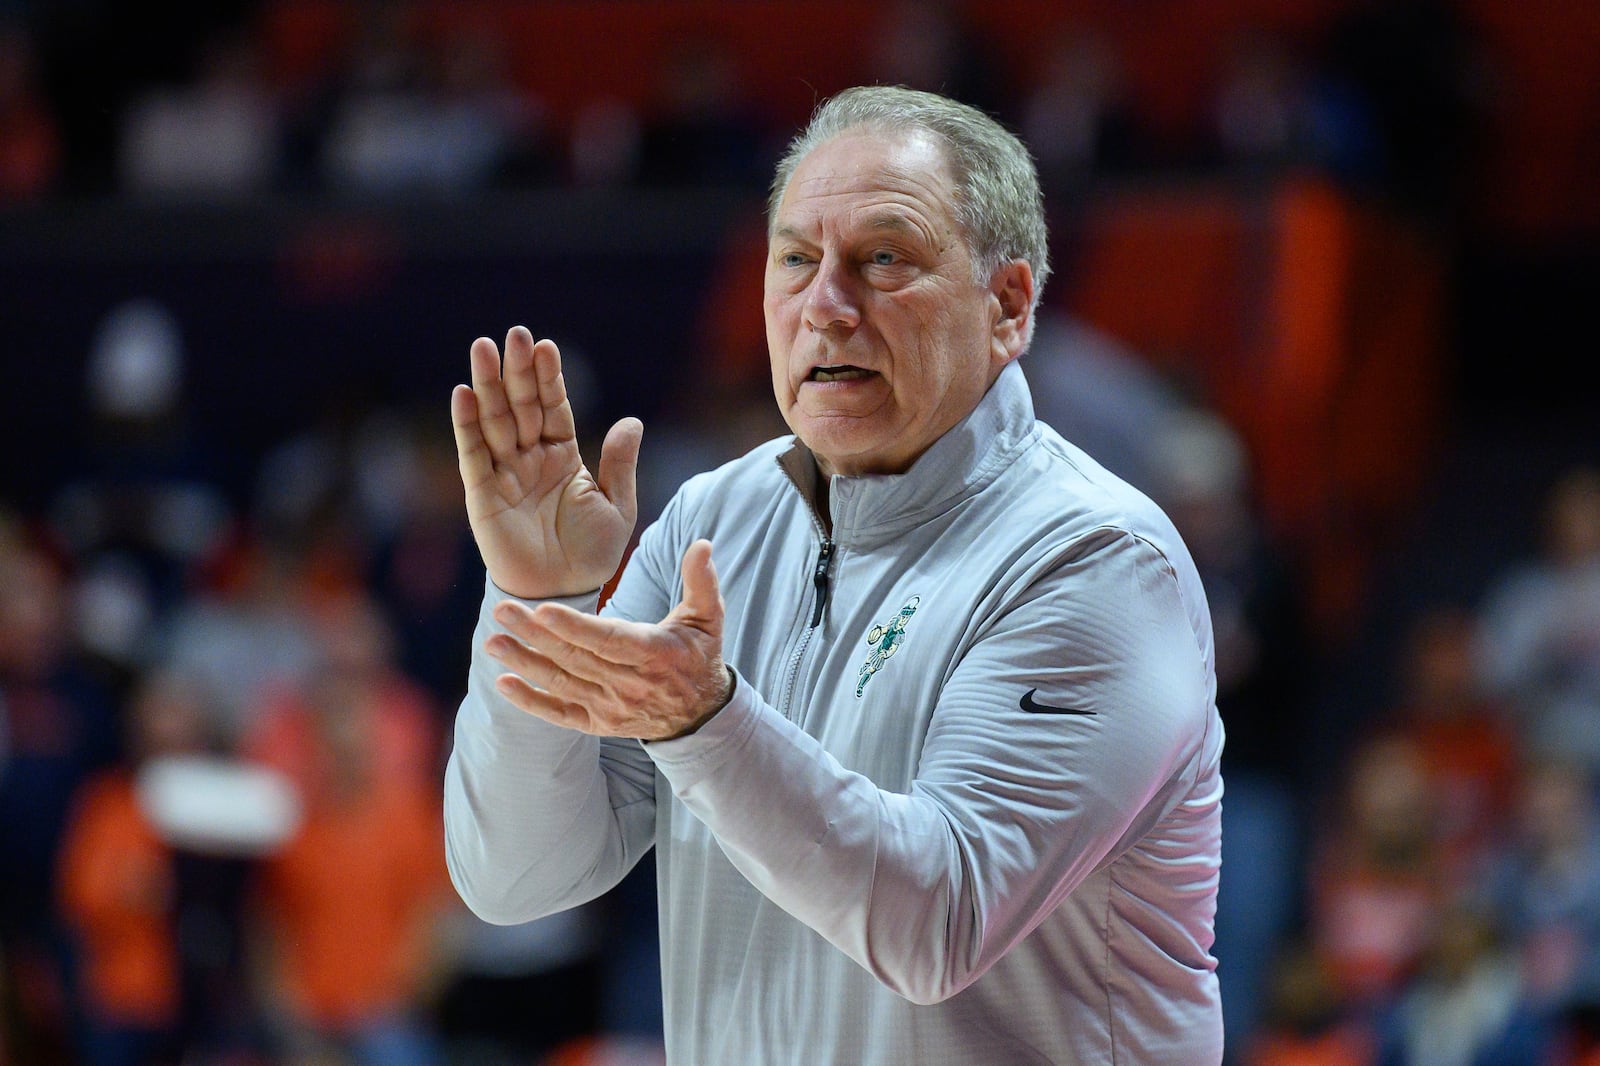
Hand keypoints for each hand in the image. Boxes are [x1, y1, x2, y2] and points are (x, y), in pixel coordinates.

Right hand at [451, 327, 641, 598]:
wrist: (563, 595)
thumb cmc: (591, 554)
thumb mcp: (616, 506)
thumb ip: (618, 465)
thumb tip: (631, 421)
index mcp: (563, 456)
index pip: (554, 407)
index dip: (549, 378)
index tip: (546, 346)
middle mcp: (530, 458)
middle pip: (520, 405)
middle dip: (516, 371)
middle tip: (513, 334)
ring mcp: (505, 474)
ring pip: (494, 421)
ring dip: (487, 385)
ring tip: (483, 348)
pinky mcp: (482, 495)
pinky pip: (473, 455)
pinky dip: (466, 425)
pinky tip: (462, 394)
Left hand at [484, 540, 732, 739]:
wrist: (701, 715)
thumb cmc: (698, 655)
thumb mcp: (709, 617)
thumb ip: (702, 581)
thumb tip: (702, 544)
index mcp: (653, 653)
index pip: (607, 640)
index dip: (574, 627)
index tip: (543, 610)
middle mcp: (629, 684)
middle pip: (575, 658)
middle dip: (535, 635)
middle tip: (502, 610)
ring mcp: (611, 707)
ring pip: (561, 684)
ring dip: (524, 663)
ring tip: (493, 642)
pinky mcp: (598, 724)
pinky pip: (559, 714)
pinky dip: (531, 701)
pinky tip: (503, 683)